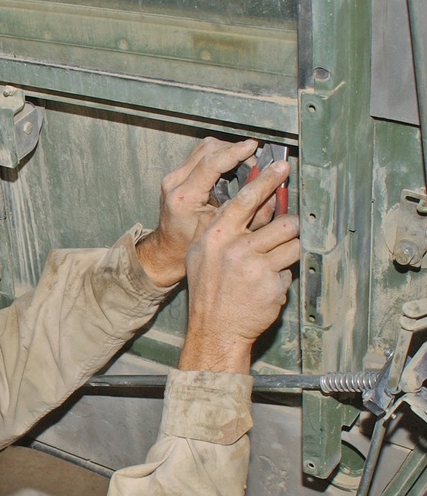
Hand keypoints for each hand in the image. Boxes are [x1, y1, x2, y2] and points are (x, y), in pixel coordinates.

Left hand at [137, 138, 273, 286]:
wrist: (169, 248)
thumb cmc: (192, 243)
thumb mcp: (224, 228)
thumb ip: (250, 212)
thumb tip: (274, 191)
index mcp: (184, 197)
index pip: (210, 163)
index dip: (235, 152)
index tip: (253, 147)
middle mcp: (175, 183)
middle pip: (208, 150)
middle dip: (235, 150)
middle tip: (255, 162)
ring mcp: (173, 177)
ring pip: (204, 148)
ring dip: (227, 150)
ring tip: (245, 163)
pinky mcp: (176, 174)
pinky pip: (200, 154)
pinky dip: (219, 155)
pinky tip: (231, 166)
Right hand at [178, 160, 300, 373]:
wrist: (215, 328)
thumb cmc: (209, 289)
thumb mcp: (204, 253)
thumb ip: (223, 227)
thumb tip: (251, 201)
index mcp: (216, 236)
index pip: (246, 199)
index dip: (267, 181)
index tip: (282, 167)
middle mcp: (236, 248)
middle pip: (283, 223)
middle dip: (289, 228)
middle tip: (286, 232)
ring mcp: (256, 267)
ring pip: (293, 245)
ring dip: (289, 252)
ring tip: (272, 263)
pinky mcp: (273, 284)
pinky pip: (290, 270)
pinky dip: (282, 276)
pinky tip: (266, 285)